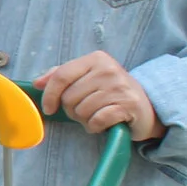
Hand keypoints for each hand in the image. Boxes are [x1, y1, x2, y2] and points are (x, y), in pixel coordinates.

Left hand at [34, 51, 160, 140]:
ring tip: (96, 115)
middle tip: (85, 111)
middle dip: (72, 110)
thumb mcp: (88, 78)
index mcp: (96, 59)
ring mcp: (120, 87)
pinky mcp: (129, 105)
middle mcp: (109, 70)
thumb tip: (38, 83)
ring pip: (82, 110)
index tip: (49, 108)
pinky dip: (95, 126)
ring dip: (85, 120)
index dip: (49, 95)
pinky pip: (97, 120)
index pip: (61, 76)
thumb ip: (62, 76)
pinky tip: (103, 123)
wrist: (148, 107)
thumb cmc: (111, 93)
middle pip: (69, 97)